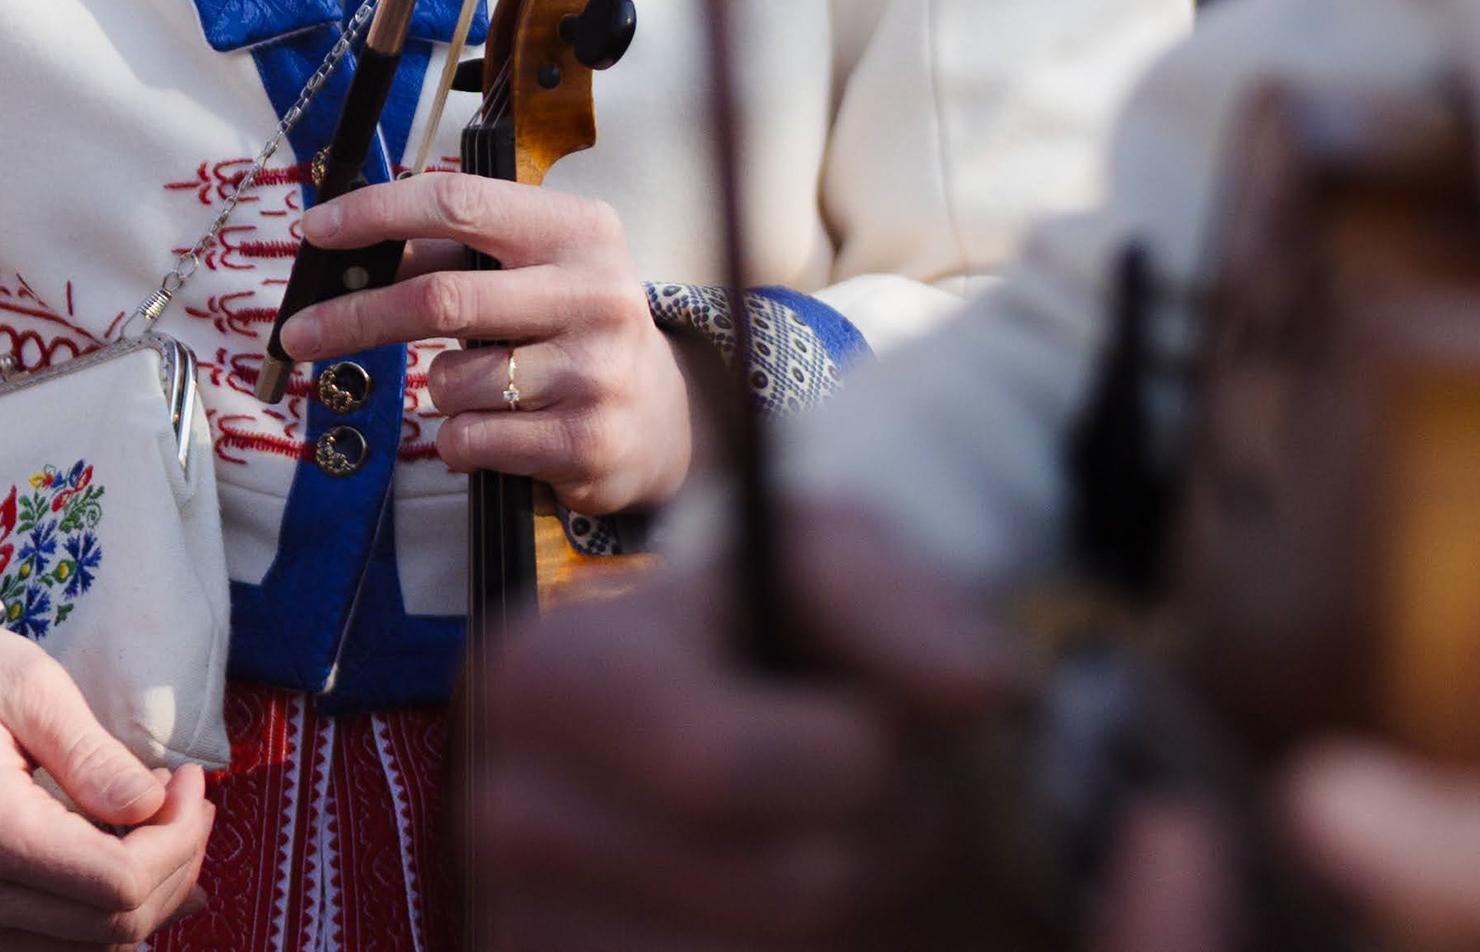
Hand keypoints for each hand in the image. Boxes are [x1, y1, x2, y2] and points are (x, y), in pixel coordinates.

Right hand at [0, 604, 213, 950]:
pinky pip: (46, 950)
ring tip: (165, 826)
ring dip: (146, 898)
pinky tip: (127, 865)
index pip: (120, 882)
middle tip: (188, 799)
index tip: (189, 777)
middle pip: (113, 928)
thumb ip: (93, 756)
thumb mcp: (26, 681)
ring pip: (87, 951)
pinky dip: (100, 918)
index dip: (179, 839)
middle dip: (176, 867)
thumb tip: (155, 807)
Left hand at [284, 169, 694, 514]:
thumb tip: (345, 249)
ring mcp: (595, 370)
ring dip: (439, 389)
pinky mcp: (585, 441)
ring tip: (486, 389)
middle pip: (440, 298)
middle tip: (297, 333)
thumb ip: (452, 253)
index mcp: (578, 230)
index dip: (377, 212)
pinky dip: (460, 440)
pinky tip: (502, 432)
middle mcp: (595, 293)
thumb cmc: (572, 329)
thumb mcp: (533, 269)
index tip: (315, 229)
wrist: (662, 417)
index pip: (460, 202)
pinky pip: (468, 440)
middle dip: (353, 317)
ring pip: (449, 380)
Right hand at [463, 496, 1017, 950]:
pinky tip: (779, 910)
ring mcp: (523, 931)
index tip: (873, 724)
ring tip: (829, 843)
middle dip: (876, 842)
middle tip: (868, 794)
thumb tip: (978, 687)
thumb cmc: (787, 644)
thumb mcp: (835, 565)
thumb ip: (902, 608)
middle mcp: (501, 818)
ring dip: (853, 918)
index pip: (725, 768)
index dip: (853, 759)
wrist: (739, 752)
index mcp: (539, 675)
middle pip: (783, 893)